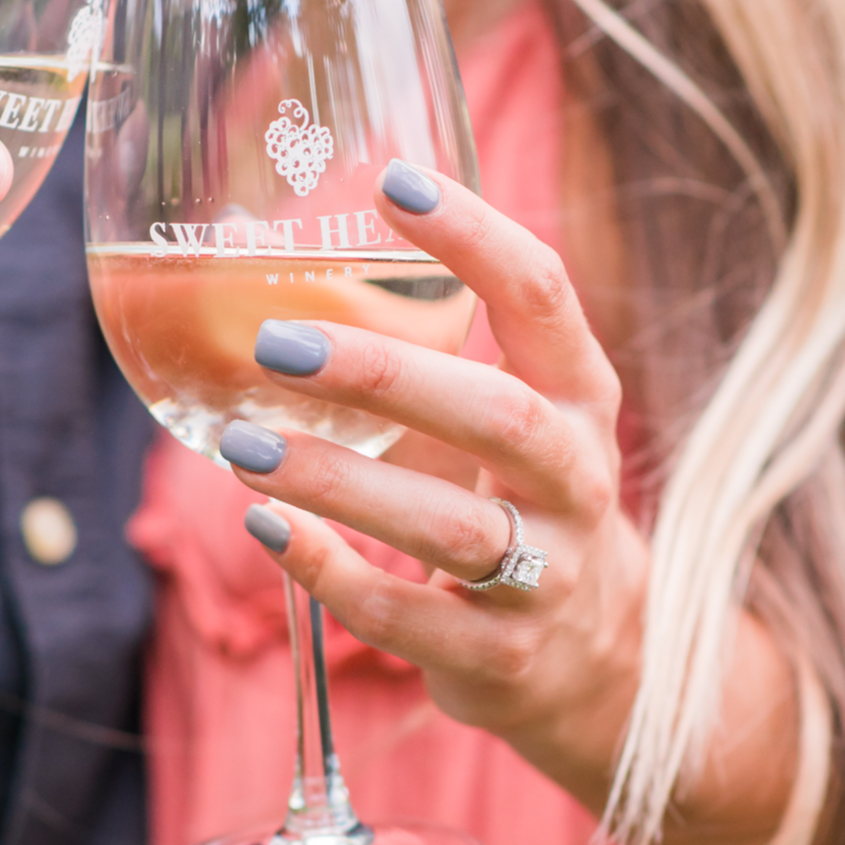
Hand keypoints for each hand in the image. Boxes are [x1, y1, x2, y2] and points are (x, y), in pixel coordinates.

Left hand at [222, 161, 646, 814]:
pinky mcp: (500, 657)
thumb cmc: (526, 507)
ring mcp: (546, 577)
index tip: (395, 182)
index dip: (477, 236)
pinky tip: (266, 529)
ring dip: (339, 483)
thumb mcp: (521, 421)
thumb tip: (299, 254)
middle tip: (278, 341)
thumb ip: (448, 354)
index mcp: (583, 401)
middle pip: (500, 417)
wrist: (598, 662)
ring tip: (245, 445)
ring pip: (446, 528)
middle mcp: (577, 482)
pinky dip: (329, 572)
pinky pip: (406, 617)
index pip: (544, 299)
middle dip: (389, 375)